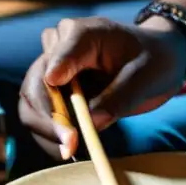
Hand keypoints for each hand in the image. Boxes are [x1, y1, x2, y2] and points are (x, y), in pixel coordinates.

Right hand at [17, 17, 185, 159]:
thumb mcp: (146, 76)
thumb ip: (119, 97)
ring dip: (46, 131)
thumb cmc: (153, 61)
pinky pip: (39, 115)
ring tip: (71, 150)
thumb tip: (91, 123)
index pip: (55, 59)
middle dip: (48, 120)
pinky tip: (69, 148)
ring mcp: (51, 69)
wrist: (154, 59)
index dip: (53, 91)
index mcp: (81, 34)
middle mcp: (58, 48)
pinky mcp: (52, 90)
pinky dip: (50, 135)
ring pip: (31, 103)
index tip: (65, 123)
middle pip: (34, 85)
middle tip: (69, 146)